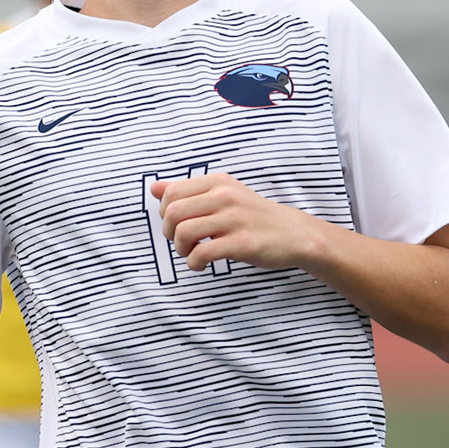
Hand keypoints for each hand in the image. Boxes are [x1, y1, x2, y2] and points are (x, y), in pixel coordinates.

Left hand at [152, 172, 325, 272]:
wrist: (294, 233)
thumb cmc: (254, 217)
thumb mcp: (223, 195)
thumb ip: (188, 191)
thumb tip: (154, 188)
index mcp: (218, 182)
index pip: (171, 193)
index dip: (165, 215)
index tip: (177, 226)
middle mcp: (225, 196)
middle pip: (173, 213)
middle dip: (169, 234)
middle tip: (182, 243)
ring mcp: (235, 219)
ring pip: (184, 232)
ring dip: (180, 250)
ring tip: (192, 254)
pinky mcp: (243, 243)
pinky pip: (202, 253)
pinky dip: (194, 263)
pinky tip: (202, 264)